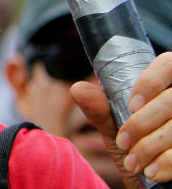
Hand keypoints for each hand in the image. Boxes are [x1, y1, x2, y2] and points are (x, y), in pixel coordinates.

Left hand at [72, 52, 171, 187]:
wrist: (148, 182)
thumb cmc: (134, 147)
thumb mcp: (115, 127)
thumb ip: (100, 109)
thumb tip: (77, 89)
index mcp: (166, 86)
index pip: (167, 64)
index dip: (150, 81)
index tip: (132, 105)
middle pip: (170, 100)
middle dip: (141, 124)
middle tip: (123, 143)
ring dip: (149, 147)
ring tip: (132, 163)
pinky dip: (166, 163)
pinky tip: (151, 171)